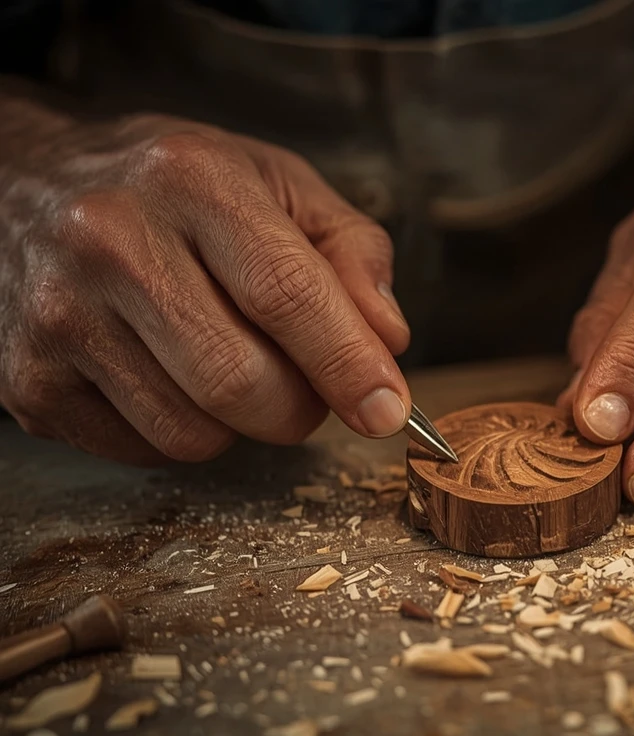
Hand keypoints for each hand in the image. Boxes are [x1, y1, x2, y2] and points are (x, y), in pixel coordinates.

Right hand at [0, 113, 410, 463]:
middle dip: (301, 408)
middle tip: (308, 386)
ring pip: (194, 433)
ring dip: (242, 424)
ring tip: (230, 363)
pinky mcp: (30, 381)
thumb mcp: (277, 184)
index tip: (388, 410)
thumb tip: (388, 341)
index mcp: (191, 179)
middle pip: (240, 381)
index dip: (349, 364)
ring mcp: (59, 315)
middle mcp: (111, 240)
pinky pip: (146, 449)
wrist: (24, 183)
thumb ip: (352, 252)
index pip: (287, 294)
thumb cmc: (172, 190)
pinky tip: (171, 375)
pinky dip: (185, 431)